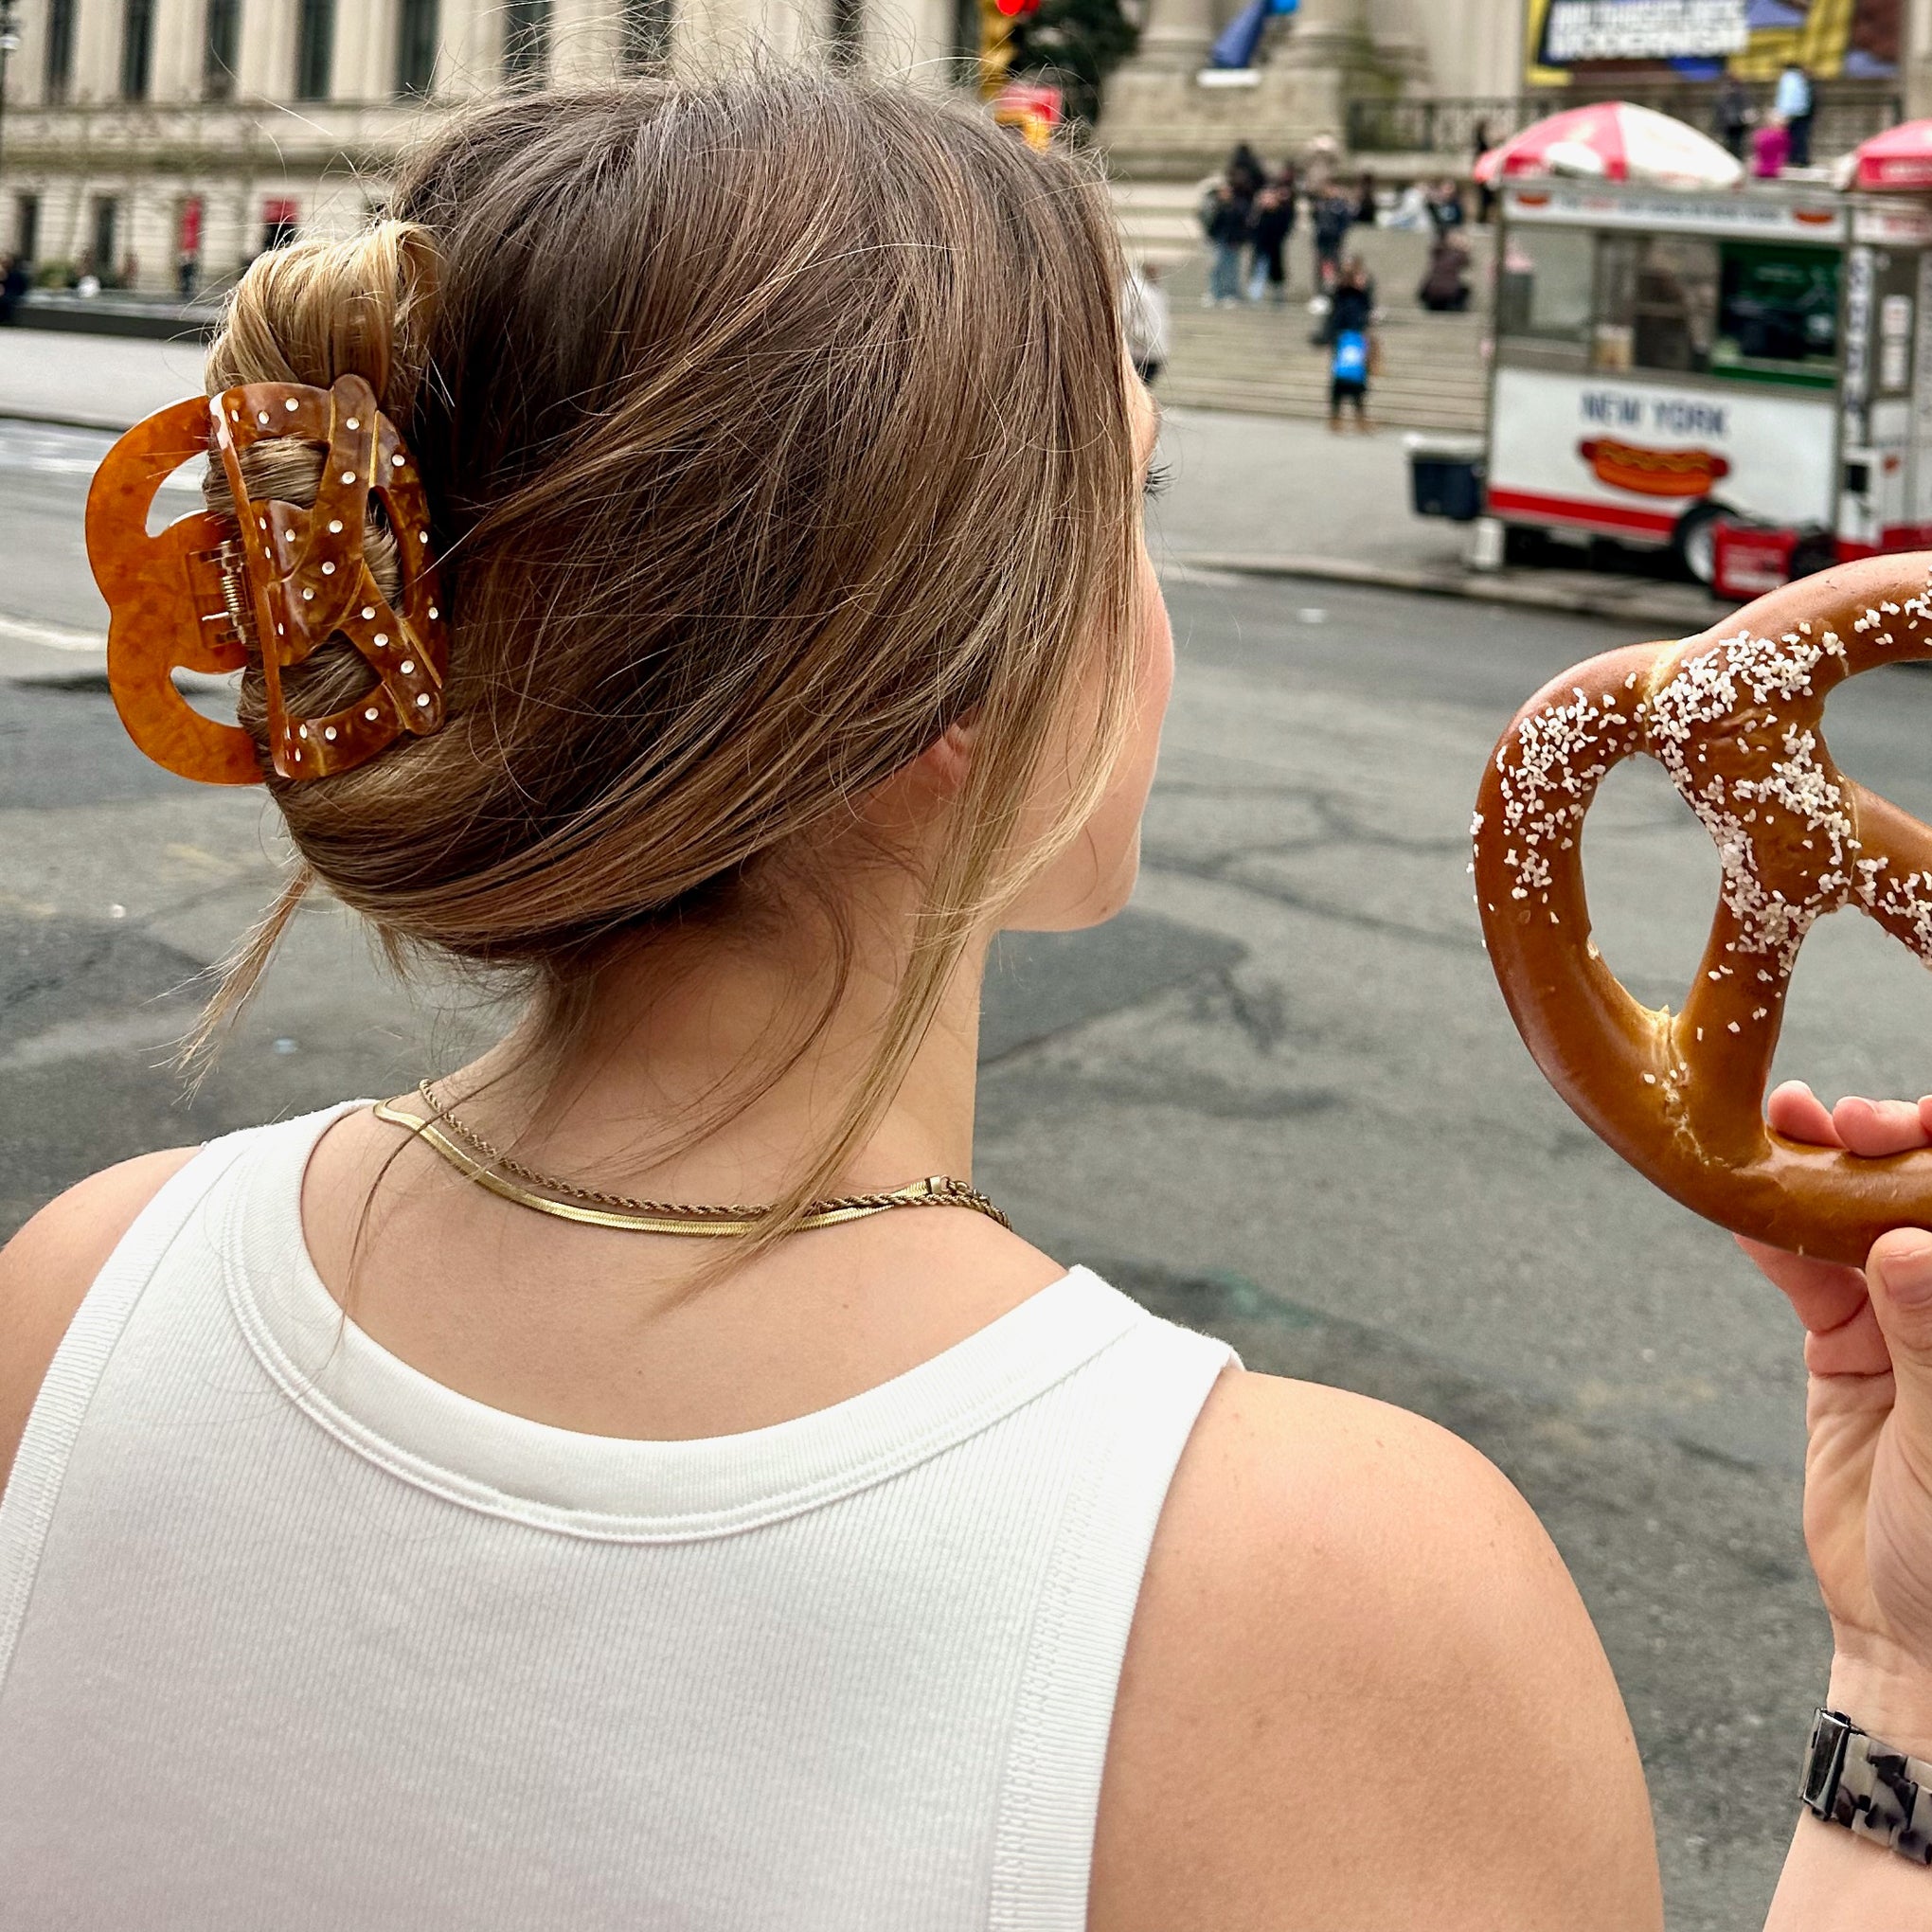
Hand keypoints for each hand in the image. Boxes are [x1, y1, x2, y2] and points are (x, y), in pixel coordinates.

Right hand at [1743, 1082, 1931, 1747]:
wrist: (1916, 1646)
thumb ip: (1930, 1337)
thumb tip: (1903, 1242)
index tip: (1927, 1121)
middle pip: (1925, 1209)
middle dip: (1892, 1151)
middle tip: (1851, 1123)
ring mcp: (1908, 1331)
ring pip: (1863, 1228)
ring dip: (1823, 1176)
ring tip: (1792, 1124)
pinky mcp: (1845, 1356)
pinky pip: (1805, 1280)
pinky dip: (1772, 1239)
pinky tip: (1746, 1198)